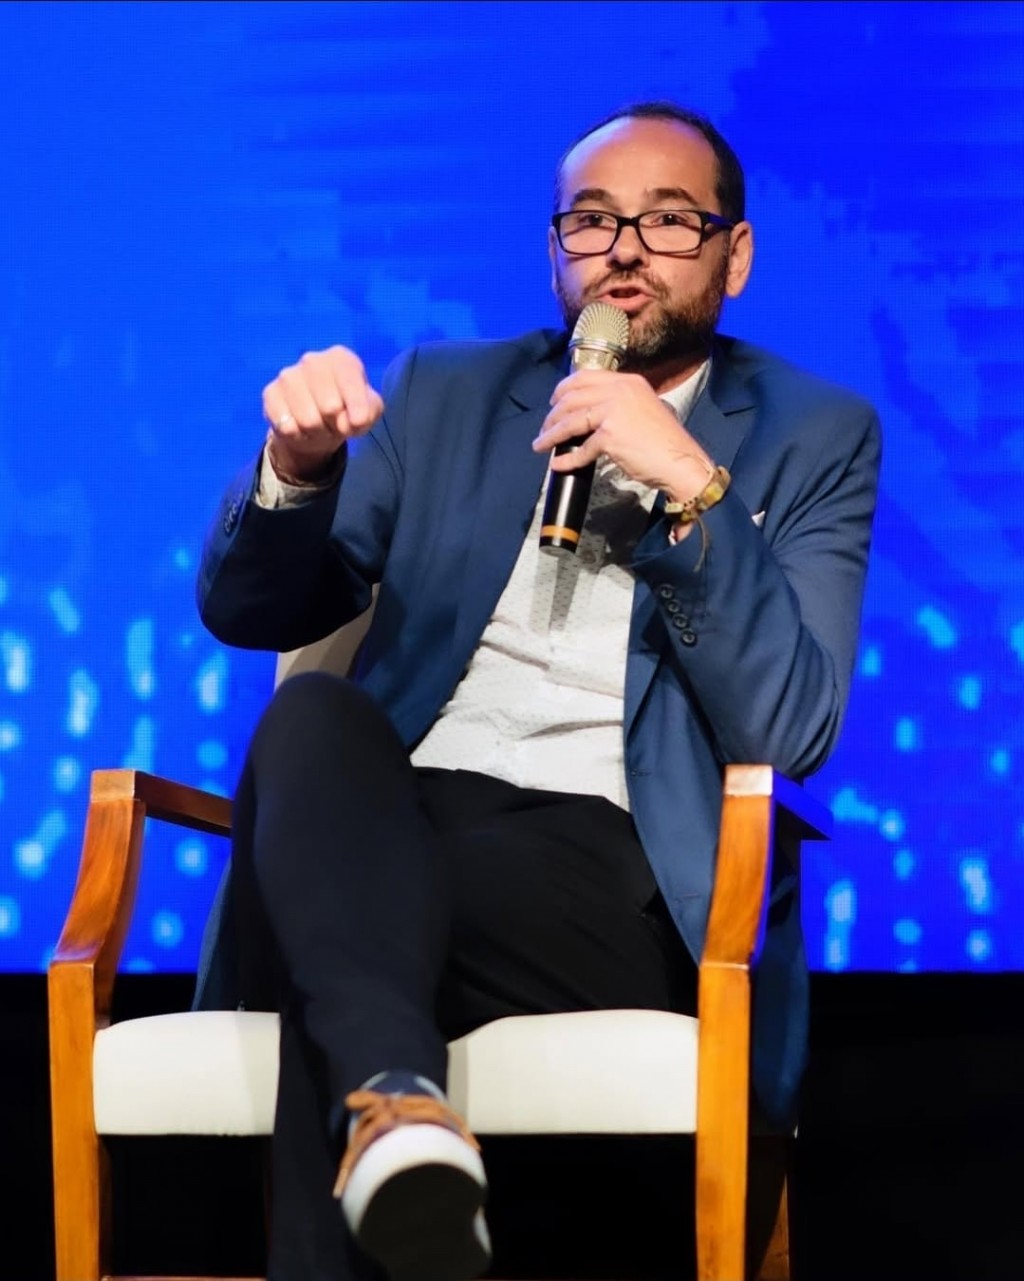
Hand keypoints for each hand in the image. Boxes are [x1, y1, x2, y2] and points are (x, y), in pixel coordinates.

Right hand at [262, 346, 384, 481]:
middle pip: (330, 407)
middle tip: (335, 423)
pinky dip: (298, 435)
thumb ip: (369, 412)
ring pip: (308, 421)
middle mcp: (313, 360)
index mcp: (341, 358)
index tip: (358, 423)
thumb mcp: (368, 411)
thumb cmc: (346, 411)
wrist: (315, 424)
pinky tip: (300, 427)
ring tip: (320, 425)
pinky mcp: (270, 393)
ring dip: (318, 432)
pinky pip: (287, 427)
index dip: (357, 411)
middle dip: (336, 424)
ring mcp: (288, 375)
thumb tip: (352, 421)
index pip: (351, 383)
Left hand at [533, 369, 714, 502]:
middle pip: (572, 398)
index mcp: (628, 381)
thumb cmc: (665, 441)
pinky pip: (581, 449)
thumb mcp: (644, 408)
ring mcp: (614, 412)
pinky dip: (567, 458)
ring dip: (551, 434)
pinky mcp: (610, 436)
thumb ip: (620, 403)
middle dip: (553, 414)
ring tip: (541, 444)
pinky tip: (559, 464)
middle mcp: (620, 391)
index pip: (585, 377)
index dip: (563, 389)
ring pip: (571, 421)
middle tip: (544, 427)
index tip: (554, 401)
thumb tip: (592, 413)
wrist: (682, 461)